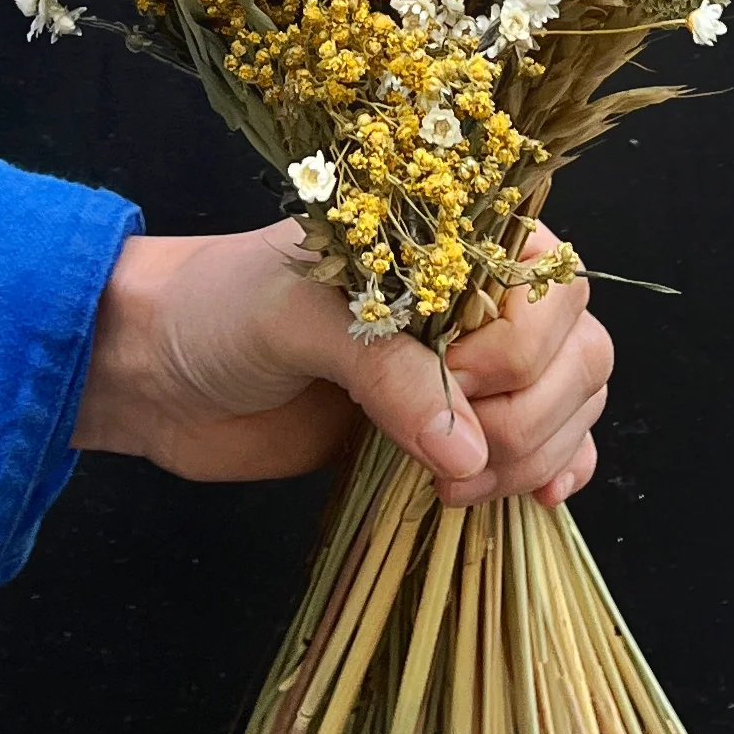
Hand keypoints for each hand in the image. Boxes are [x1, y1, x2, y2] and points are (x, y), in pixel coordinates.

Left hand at [73, 218, 611, 510]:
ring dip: (536, 454)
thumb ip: (385, 374)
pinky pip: (544, 446)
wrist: (158, 376)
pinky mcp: (450, 429)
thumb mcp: (299, 321)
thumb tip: (469, 450)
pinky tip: (538, 498)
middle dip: (531, 414)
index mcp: (446, 235)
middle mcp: (471, 294)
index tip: (458, 381)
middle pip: (575, 350)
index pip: (548, 282)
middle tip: (455, 459)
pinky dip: (555, 470)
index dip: (520, 345)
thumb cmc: (218, 312)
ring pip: (570, 402)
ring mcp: (467, 366)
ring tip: (457, 490)